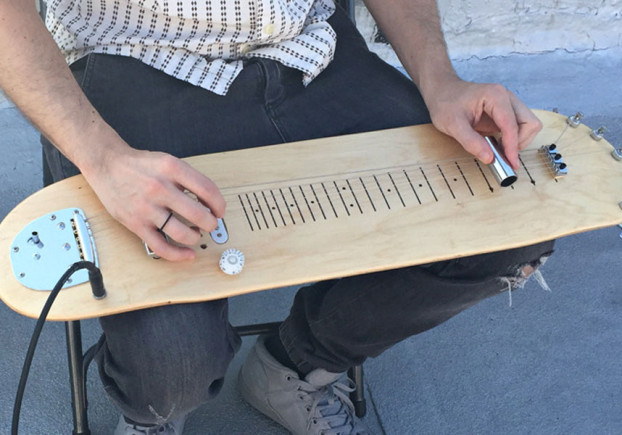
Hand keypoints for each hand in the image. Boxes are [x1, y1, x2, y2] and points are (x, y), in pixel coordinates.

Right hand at [84, 144, 224, 261]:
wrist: (107, 165)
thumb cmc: (139, 165)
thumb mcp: (168, 161)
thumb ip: (188, 179)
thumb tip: (210, 201)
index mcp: (172, 169)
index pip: (207, 190)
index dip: (219, 204)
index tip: (220, 211)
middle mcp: (160, 188)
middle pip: (198, 215)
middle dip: (211, 223)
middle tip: (210, 224)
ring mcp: (147, 208)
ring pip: (182, 233)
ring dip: (196, 237)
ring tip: (196, 233)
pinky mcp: (136, 224)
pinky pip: (161, 246)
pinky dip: (178, 254)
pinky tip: (187, 254)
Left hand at [425, 78, 541, 169]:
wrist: (442, 91)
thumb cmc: (446, 103)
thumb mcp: (453, 125)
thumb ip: (471, 142)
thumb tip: (489, 158)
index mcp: (495, 96)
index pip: (512, 124)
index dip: (512, 146)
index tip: (509, 162)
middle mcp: (506, 98)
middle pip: (530, 123)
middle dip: (520, 142)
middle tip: (505, 157)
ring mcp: (508, 104)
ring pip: (528, 125)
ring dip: (519, 141)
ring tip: (500, 151)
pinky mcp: (506, 112)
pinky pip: (519, 127)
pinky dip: (514, 139)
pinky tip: (499, 146)